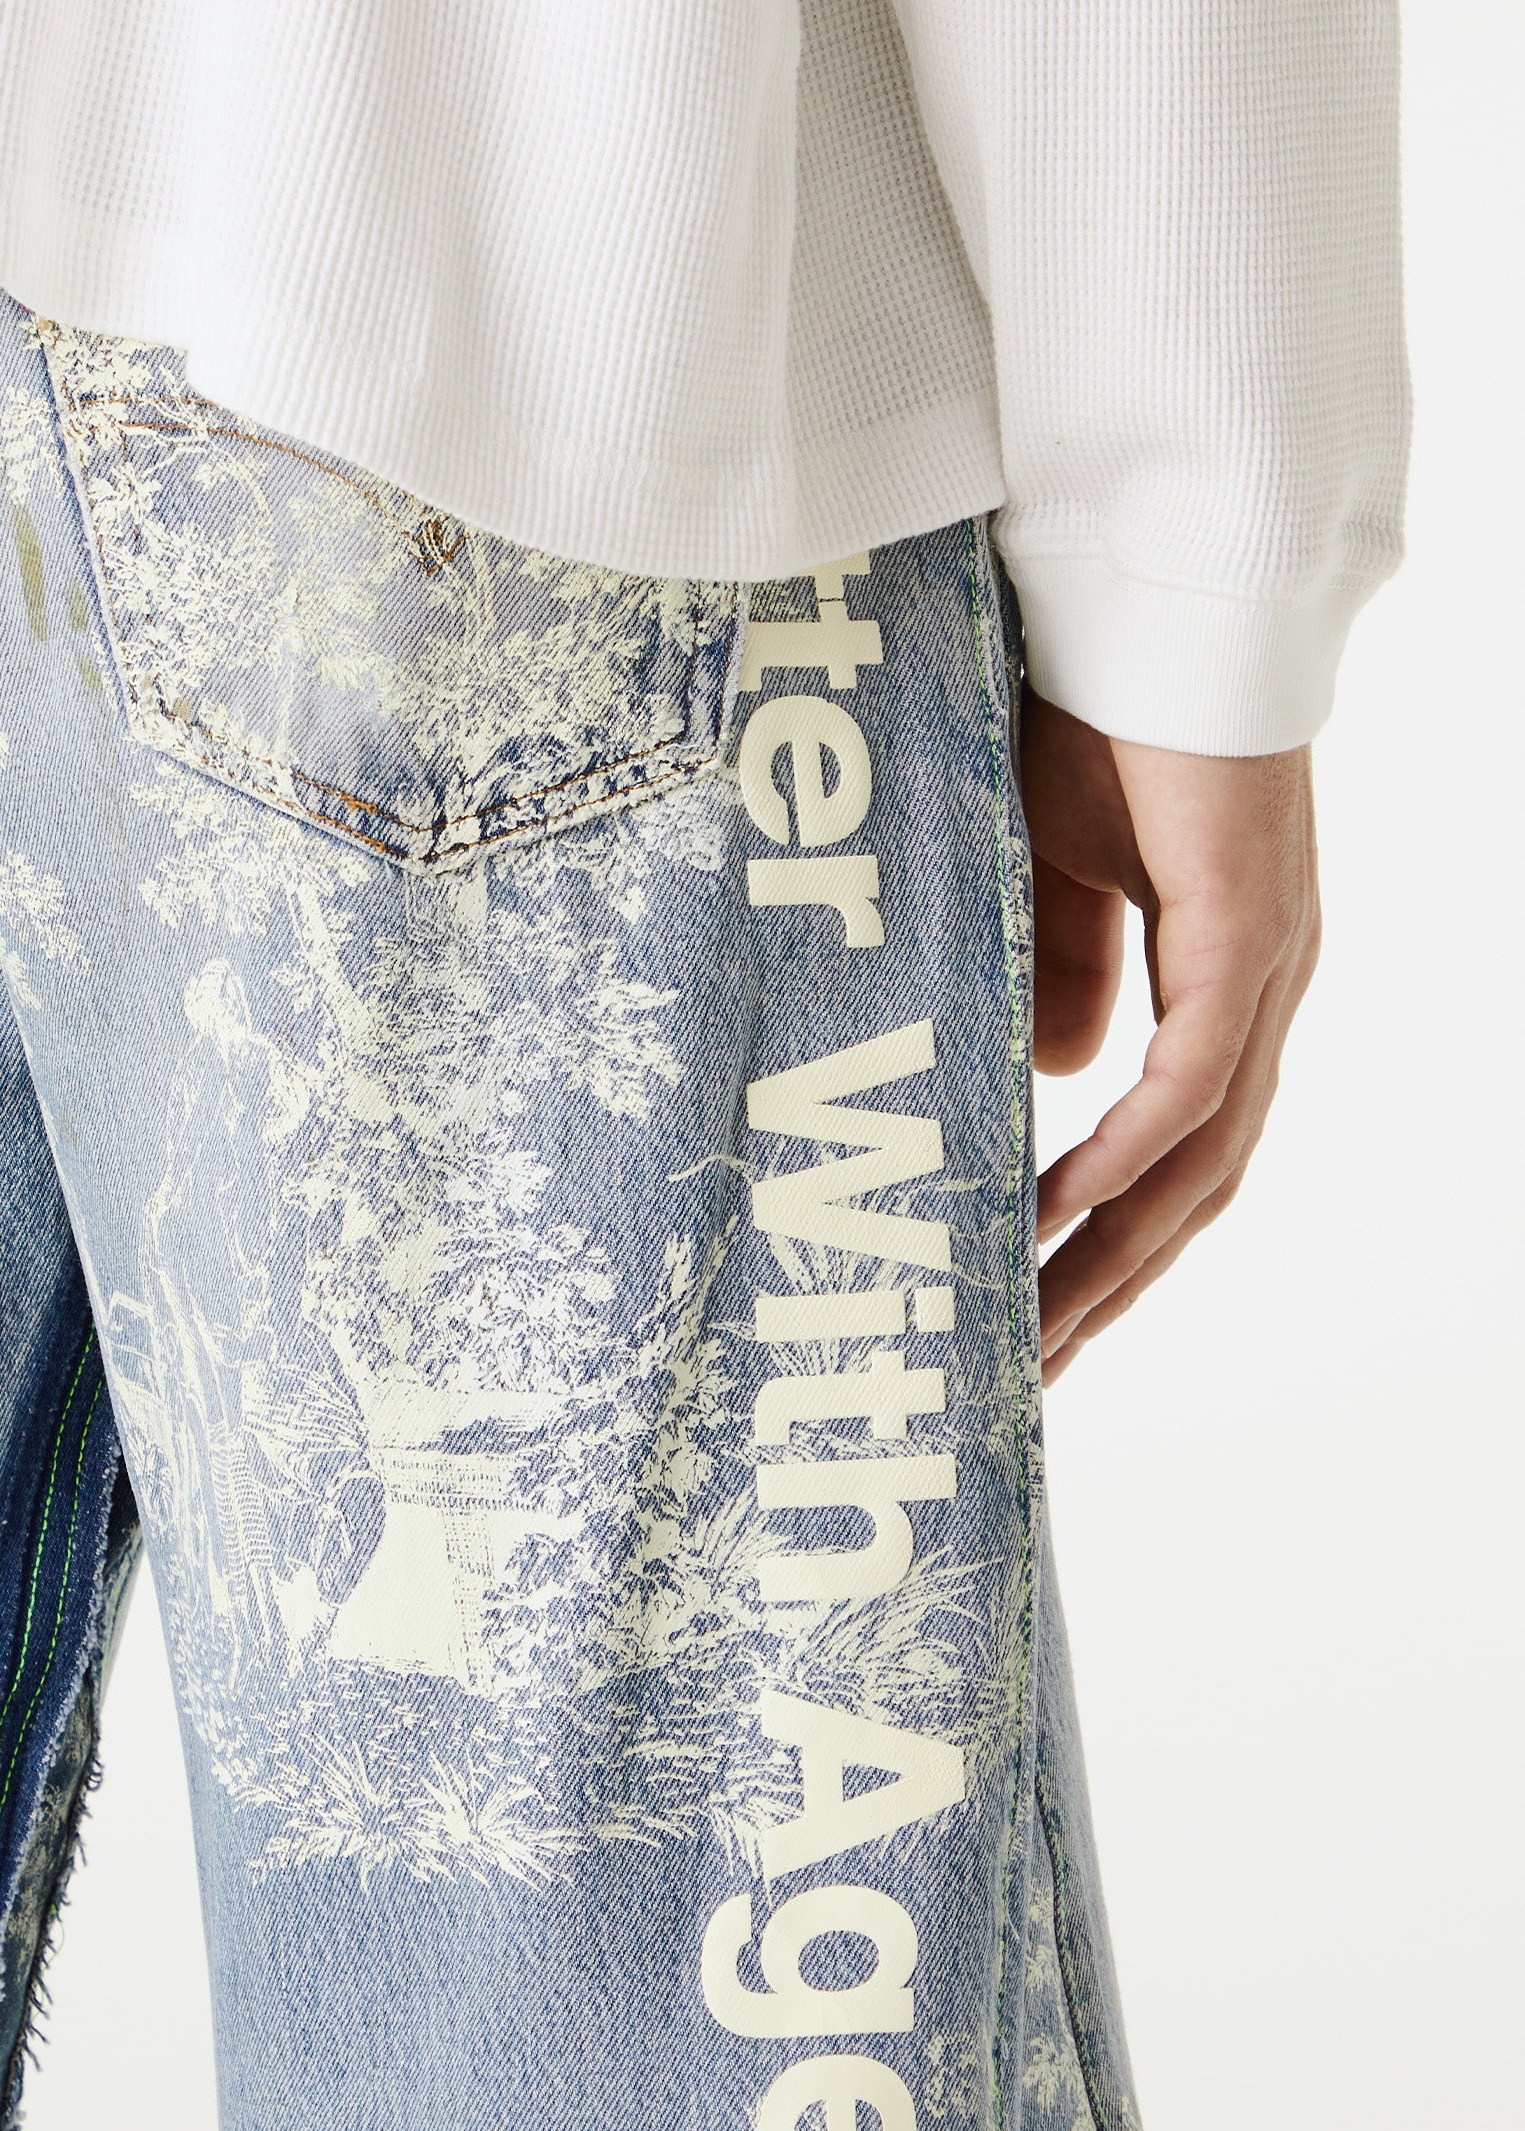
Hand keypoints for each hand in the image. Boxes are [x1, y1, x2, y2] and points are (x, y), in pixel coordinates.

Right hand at [1019, 689, 1319, 1382]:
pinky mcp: (1252, 929)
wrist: (1147, 592)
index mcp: (1221, 979)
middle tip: (1030, 1372)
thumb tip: (1055, 1077)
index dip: (1109, 1240)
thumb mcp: (1049, 866)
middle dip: (1107, 1286)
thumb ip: (1061, 967)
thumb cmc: (1095, 709)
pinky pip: (1195, 1075)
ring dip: (1118, 1250)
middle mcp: (1258, 993)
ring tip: (1041, 1327)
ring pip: (1205, 1155)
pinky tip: (1066, 1204)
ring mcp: (1265, 967)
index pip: (1176, 1149)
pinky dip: (1132, 1149)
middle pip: (1194, 1185)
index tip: (1035, 1312)